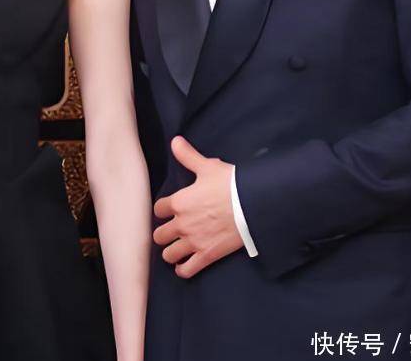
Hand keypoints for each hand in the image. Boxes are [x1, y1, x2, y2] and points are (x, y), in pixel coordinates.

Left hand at [152, 136, 243, 278]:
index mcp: (180, 202)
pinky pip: (186, 270)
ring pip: (168, 254)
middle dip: (164, 232)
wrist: (252, 205)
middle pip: (159, 235)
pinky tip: (183, 265)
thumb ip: (188, 155)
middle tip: (172, 230)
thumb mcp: (207, 166)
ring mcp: (193, 242)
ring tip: (176, 248)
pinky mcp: (207, 256)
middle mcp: (182, 224)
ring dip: (171, 251)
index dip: (163, 209)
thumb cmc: (230, 184)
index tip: (169, 209)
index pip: (158, 209)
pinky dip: (182, 269)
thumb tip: (175, 141)